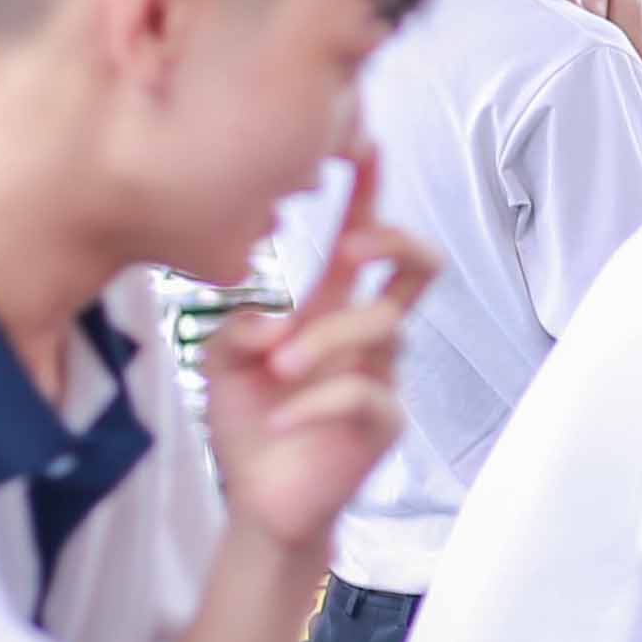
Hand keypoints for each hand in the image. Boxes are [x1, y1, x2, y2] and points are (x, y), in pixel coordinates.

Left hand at [200, 146, 438, 556]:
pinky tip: (278, 421)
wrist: (258, 501)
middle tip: (349, 246)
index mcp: (329, 306)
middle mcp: (365, 334)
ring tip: (277, 369)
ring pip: (385, 325)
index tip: (363, 140)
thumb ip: (239, 324)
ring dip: (326, 339)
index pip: (360, 235)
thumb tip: (274, 322)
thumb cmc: (249, 420)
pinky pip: (364, 394)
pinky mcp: (384, 423)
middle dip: (394, 240)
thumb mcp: (222, 360)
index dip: (366, 188)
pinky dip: (314, 403)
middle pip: (419, 265)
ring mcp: (382, 376)